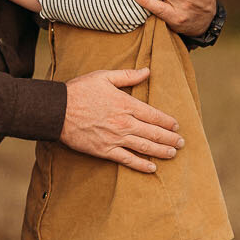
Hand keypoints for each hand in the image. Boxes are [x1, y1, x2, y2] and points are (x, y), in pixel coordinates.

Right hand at [60, 69, 184, 174]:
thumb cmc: (79, 91)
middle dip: (170, 139)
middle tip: (181, 143)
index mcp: (126, 104)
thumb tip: (147, 71)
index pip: (154, 115)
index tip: (176, 126)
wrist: (57, 110)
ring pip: (145, 147)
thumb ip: (128, 75)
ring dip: (161, 151)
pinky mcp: (105, 151)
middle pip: (153, 133)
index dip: (167, 121)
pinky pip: (127, 160)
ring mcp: (115, 138)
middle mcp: (124, 123)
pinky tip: (152, 168)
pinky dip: (141, 165)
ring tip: (173, 154)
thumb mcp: (104, 76)